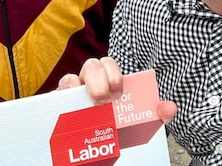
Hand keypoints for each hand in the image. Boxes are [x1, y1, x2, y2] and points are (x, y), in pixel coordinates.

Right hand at [57, 57, 176, 123]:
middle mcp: (87, 85)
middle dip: (97, 78)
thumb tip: (169, 106)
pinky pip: (51, 98)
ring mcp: (70, 96)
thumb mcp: (135, 125)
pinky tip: (64, 112)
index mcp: (107, 83)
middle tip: (103, 99)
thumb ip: (152, 115)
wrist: (94, 155)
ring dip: (74, 86)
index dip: (113, 73)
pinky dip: (56, 100)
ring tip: (84, 104)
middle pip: (90, 66)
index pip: (109, 66)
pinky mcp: (55, 107)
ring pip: (68, 79)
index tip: (119, 90)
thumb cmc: (112, 133)